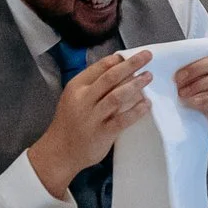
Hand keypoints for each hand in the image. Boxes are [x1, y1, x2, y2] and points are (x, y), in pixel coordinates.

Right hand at [25, 49, 153, 198]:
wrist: (60, 152)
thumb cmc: (70, 122)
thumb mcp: (73, 97)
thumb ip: (92, 84)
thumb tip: (117, 67)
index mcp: (76, 87)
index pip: (99, 67)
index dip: (118, 59)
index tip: (133, 54)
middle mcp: (83, 100)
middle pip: (110, 77)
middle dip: (131, 64)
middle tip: (147, 56)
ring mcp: (92, 117)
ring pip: (117, 96)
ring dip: (135, 85)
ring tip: (148, 76)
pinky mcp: (102, 133)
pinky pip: (123, 120)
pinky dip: (136, 111)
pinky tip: (147, 104)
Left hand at [174, 43, 207, 145]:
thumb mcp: (207, 80)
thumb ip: (200, 70)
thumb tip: (176, 65)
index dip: (195, 56)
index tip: (177, 66)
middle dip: (194, 69)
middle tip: (178, 79)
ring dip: (197, 85)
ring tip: (183, 93)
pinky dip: (205, 100)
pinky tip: (193, 102)